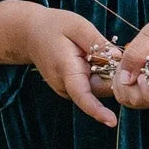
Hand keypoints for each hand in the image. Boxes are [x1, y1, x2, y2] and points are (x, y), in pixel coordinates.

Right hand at [0, 1, 118, 129]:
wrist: (30, 34)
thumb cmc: (54, 27)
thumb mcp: (77, 26)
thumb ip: (98, 42)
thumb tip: (118, 58)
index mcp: (66, 70)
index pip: (83, 96)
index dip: (98, 110)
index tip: (112, 122)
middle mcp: (67, 86)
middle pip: (101, 89)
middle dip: (115, 75)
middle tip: (117, 49)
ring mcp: (69, 89)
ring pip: (100, 87)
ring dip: (108, 72)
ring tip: (97, 49)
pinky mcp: (74, 88)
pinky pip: (95, 84)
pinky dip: (102, 72)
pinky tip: (94, 56)